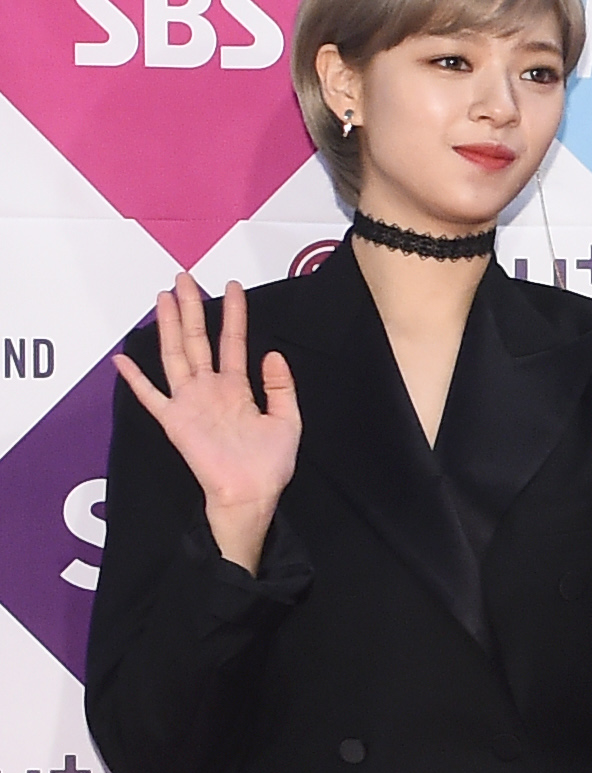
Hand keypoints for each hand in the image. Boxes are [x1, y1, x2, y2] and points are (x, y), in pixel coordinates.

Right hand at [114, 275, 298, 567]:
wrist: (252, 494)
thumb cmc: (269, 465)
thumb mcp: (287, 421)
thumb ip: (280, 387)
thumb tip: (272, 354)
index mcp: (237, 389)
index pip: (233, 342)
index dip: (233, 315)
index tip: (231, 287)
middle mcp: (210, 390)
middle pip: (197, 340)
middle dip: (192, 308)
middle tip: (185, 278)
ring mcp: (190, 402)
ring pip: (175, 355)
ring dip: (169, 327)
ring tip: (163, 299)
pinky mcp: (175, 421)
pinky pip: (151, 396)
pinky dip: (136, 379)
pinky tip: (123, 360)